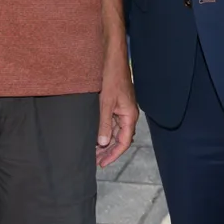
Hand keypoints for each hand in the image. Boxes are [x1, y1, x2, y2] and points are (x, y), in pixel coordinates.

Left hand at [96, 53, 138, 167]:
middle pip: (120, 139)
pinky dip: (105, 131)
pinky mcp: (117, 105)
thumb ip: (105, 123)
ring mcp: (123, 110)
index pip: (124, 142)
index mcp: (130, 116)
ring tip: (93, 152)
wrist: (113, 59)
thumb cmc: (112, 78)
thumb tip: (103, 143)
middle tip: (95, 161)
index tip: (102, 164)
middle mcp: (128, 115)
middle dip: (109, 151)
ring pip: (116, 132)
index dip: (113, 155)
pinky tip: (95, 136)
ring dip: (106, 142)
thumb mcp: (105, 102)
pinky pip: (112, 123)